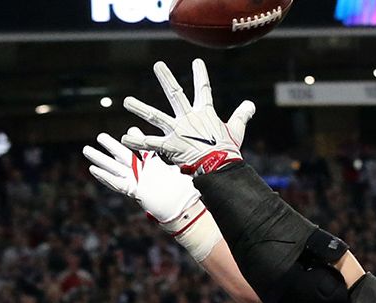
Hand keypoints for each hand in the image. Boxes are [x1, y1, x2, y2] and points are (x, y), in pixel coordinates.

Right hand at [82, 132, 217, 258]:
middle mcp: (144, 174)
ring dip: (101, 160)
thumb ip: (186, 160)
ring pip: (115, 168)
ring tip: (87, 150)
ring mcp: (137, 182)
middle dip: (111, 146)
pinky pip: (116, 183)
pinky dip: (104, 177)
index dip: (137, 139)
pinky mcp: (134, 191)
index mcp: (156, 167)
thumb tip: (201, 149)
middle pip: (124, 156)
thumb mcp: (185, 171)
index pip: (144, 150)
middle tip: (99, 135)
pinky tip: (93, 170)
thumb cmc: (188, 194)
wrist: (186, 210)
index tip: (130, 128)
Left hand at [120, 59, 256, 174]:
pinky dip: (137, 141)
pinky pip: (150, 143)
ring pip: (155, 116)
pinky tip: (125, 138)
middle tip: (157, 65)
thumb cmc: (228, 151)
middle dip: (166, 78)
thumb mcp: (236, 130)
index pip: (203, 90)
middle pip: (175, 94)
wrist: (220, 167)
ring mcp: (177, 131)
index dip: (201, 75)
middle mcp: (188, 118)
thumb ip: (241, 115)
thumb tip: (250, 104)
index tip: (196, 61)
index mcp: (204, 114)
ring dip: (140, 108)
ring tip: (126, 101)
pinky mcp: (170, 146)